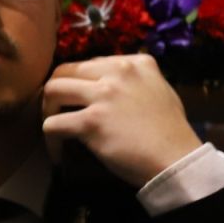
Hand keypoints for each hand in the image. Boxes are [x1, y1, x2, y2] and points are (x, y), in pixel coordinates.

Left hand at [41, 55, 201, 188]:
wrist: (176, 159)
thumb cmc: (170, 132)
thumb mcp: (160, 91)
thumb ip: (137, 82)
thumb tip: (111, 85)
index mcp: (136, 63)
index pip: (91, 63)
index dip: (79, 83)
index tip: (78, 100)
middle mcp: (118, 72)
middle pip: (66, 70)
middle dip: (56, 91)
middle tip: (56, 111)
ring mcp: (103, 95)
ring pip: (52, 90)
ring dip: (47, 110)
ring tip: (54, 128)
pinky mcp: (92, 121)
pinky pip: (53, 124)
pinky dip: (51, 140)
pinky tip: (58, 152)